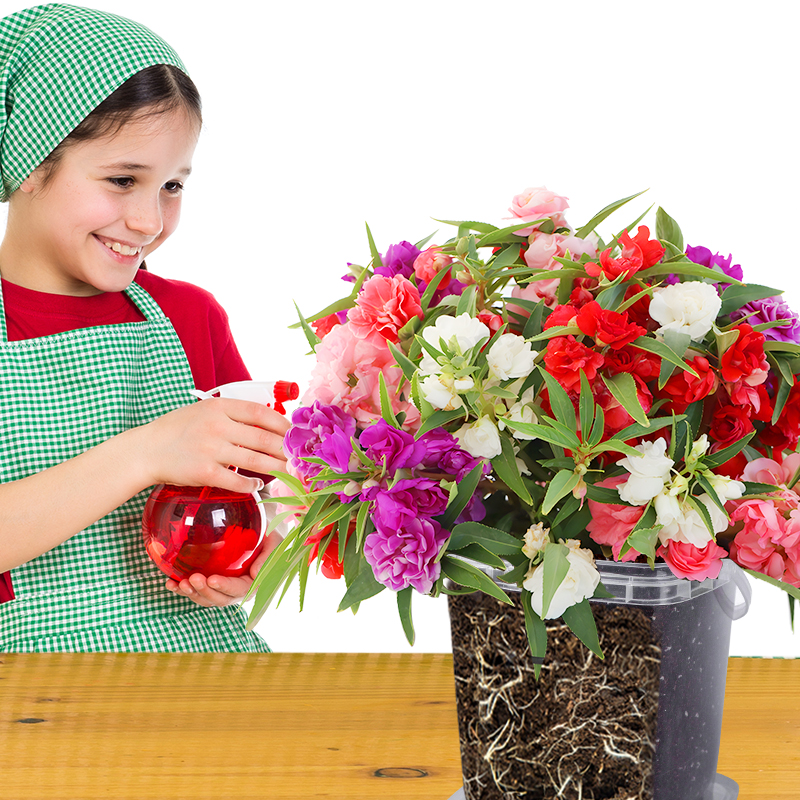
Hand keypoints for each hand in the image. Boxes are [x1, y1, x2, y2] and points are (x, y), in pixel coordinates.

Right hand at [137, 398, 290, 494]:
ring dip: (276, 467)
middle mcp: (217, 426)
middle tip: (298, 457)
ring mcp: (211, 449)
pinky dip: (252, 485)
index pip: (261, 413)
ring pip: (255, 460)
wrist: (146, 450)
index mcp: (219, 407)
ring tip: (287, 471)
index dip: (282, 424)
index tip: (294, 434)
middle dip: (285, 449)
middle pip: (263, 438)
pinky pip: (237, 481)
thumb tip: (269, 425)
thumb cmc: (178, 430)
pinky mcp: (204, 472)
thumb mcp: (204, 411)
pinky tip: (258, 485)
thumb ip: (233, 415)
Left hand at [165, 530, 281, 606]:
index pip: (240, 590)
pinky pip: (195, 591)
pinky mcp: (209, 584)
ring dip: (192, 593)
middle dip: (205, 591)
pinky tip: (171, 583)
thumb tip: (255, 573)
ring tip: (181, 583)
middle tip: (194, 578)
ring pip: (206, 598)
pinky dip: (181, 589)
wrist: (257, 530)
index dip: (225, 587)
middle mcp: (236, 590)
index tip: (213, 579)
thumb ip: (268, 557)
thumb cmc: (266, 534)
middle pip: (220, 598)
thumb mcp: (273, 540)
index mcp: (253, 582)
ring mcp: (221, 589)